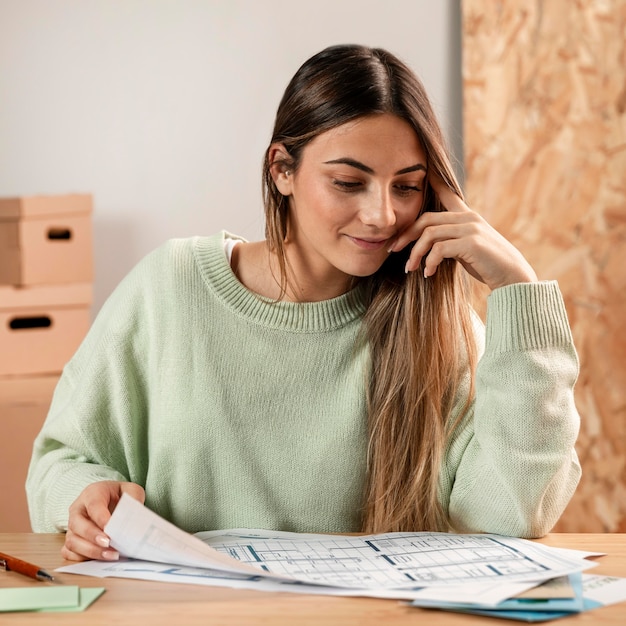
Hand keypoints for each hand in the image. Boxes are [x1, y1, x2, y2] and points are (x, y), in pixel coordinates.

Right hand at [62, 481, 144, 561]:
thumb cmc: (120, 495)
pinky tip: (100, 559)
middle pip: (78, 524)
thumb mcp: (131, 490)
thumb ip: (134, 500)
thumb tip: (134, 518)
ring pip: (72, 541)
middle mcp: (78, 509)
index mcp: (92, 493)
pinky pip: (69, 552)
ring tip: (110, 555)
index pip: (94, 504)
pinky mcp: (71, 540)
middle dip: (93, 536)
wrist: (111, 499)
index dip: (101, 517)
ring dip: (91, 551)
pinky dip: (83, 558)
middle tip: (109, 543)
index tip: (111, 528)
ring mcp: (72, 526)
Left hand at [389, 174, 537, 289]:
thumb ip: (450, 239)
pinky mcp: (471, 243)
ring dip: (415, 253)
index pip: (447, 194)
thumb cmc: (488, 265)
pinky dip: (429, 263)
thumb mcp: (466, 248)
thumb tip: (428, 243)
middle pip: (426, 219)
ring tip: (410, 268)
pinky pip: (439, 249)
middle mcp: (468, 217)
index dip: (433, 182)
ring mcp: (470, 228)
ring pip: (429, 234)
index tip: (421, 173)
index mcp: (467, 216)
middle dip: (406, 235)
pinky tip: (428, 274)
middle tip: (393, 249)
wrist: (513, 278)